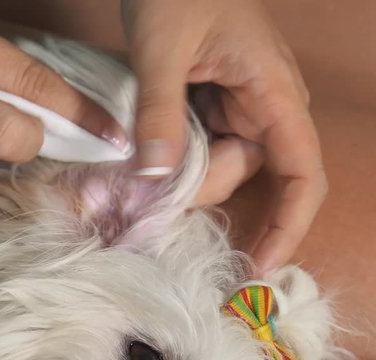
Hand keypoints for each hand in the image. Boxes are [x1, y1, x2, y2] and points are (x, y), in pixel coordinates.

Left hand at [121, 0, 326, 274]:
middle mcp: (263, 102)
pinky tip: (147, 146)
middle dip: (201, 187)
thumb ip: (160, 110)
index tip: (258, 265)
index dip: (286, 225)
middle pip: (246, 172)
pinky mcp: (213, 98)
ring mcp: (237, 100)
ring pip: (219, 159)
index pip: (301, 173)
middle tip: (147, 186)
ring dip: (182, 170)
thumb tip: (154, 173)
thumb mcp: (161, 49)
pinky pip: (201, 140)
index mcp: (272, 90)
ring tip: (139, 161)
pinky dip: (176, 151)